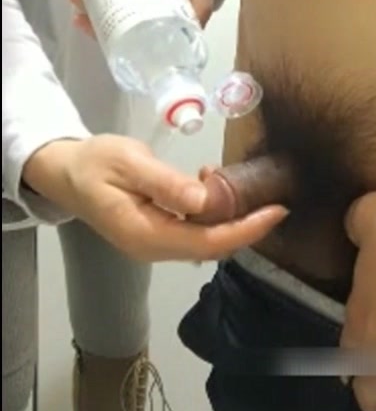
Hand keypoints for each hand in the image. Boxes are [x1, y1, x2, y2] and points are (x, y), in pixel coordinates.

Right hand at [22, 135, 286, 261]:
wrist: (65, 172)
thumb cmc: (95, 162)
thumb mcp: (128, 163)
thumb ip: (165, 182)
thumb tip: (205, 199)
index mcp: (146, 234)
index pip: (208, 241)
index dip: (246, 229)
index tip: (276, 211)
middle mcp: (153, 248)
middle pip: (211, 246)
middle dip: (246, 227)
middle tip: (273, 198)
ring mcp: (153, 244)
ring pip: (204, 240)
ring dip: (229, 219)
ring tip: (243, 187)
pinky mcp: (154, 234)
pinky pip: (192, 231)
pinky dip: (211, 213)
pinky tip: (208, 183)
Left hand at [70, 0, 225, 33]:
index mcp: (190, 18)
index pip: (161, 44)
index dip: (130, 47)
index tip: (104, 36)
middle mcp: (175, 24)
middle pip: (137, 38)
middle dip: (106, 29)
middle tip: (80, 16)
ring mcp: (161, 16)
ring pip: (129, 26)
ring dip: (101, 17)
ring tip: (77, 2)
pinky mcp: (152, 5)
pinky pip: (129, 11)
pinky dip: (108, 6)